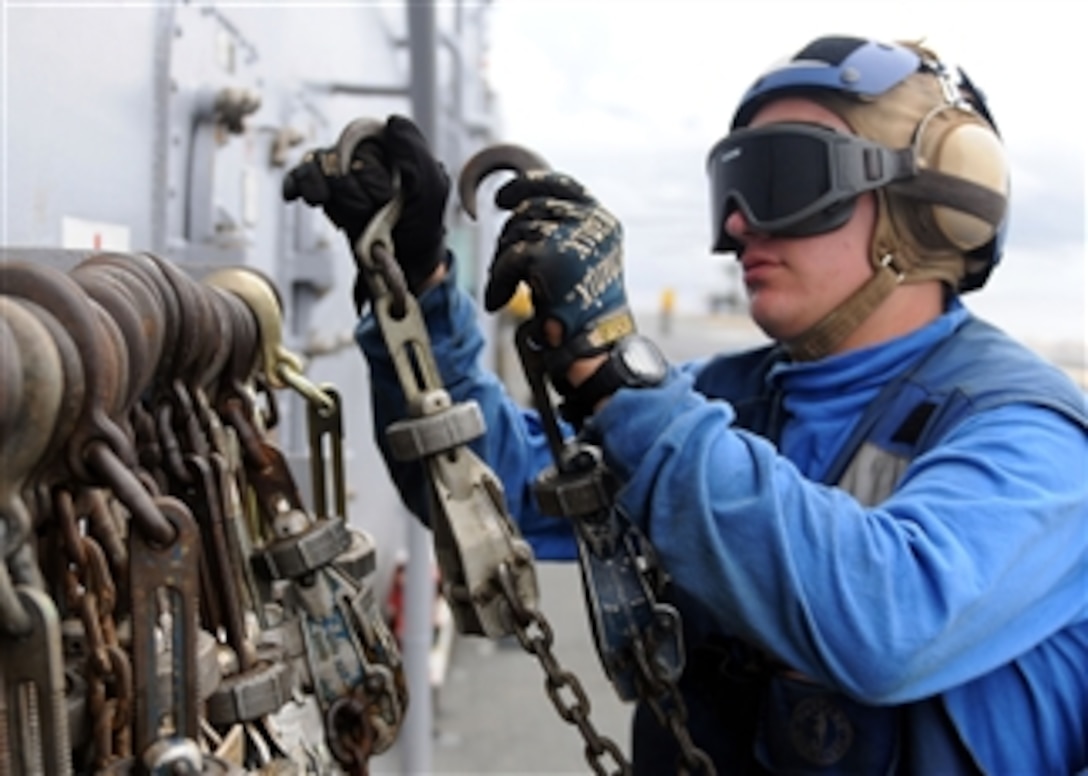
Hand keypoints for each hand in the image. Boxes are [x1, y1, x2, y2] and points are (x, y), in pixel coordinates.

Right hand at [282, 115, 449, 308]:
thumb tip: (392, 122)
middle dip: (356, 194)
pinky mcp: (324, 191)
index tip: (388, 197)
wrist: (405, 259)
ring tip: (358, 217)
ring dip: (338, 201)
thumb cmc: (422, 222)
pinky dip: (297, 185)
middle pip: (337, 162)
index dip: (371, 177)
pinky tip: (294, 196)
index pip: (360, 144)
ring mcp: (340, 171)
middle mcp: (361, 152)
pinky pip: (300, 177)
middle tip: (377, 211)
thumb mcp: (432, 187)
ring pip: (317, 171)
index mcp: (387, 144)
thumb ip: (415, 153)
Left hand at [484, 171, 632, 367]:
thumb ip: (562, 231)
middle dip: (510, 234)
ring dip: (502, 261)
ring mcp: (570, 236)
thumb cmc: (583, 307)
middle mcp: (590, 222)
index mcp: (601, 220)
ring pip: (516, 232)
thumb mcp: (580, 258)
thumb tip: (521, 210)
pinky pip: (509, 258)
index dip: (528, 185)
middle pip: (532, 208)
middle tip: (502, 261)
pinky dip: (498, 281)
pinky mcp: (548, 256)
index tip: (503, 198)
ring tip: (504, 287)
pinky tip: (498, 300)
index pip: (562, 184)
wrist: (592, 340)